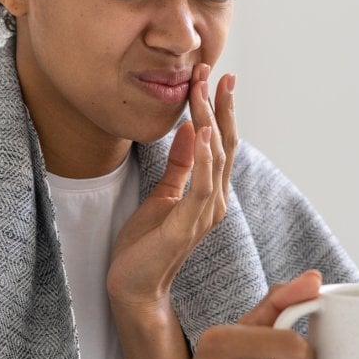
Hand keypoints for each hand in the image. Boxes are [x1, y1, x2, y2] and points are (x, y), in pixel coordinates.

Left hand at [107, 63, 238, 314]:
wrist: (133, 286)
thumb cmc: (145, 247)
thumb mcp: (162, 195)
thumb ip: (178, 166)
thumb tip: (188, 131)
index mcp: (210, 194)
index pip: (221, 143)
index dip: (220, 109)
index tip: (215, 77)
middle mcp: (215, 202)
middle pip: (225, 145)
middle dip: (220, 105)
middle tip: (213, 71)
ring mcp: (205, 214)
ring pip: (215, 158)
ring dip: (209, 120)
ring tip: (200, 90)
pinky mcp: (186, 224)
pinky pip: (201, 185)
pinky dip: (202, 157)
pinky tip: (198, 132)